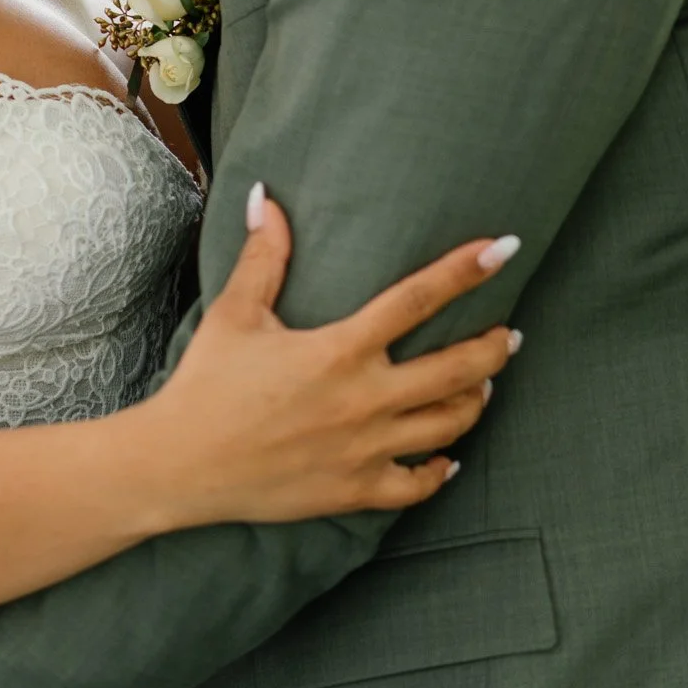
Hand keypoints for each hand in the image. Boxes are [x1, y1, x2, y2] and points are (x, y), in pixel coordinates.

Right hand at [148, 191, 520, 528]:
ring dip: (474, 401)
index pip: (420, 298)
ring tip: (482, 386)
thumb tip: (268, 197)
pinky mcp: (354, 490)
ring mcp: (364, 449)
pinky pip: (416, 485)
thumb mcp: (235, 315)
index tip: (505, 249)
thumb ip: (265, 257)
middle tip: (510, 336)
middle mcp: (364, 399)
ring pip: (449, 425)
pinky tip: (448, 460)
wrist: (177, 466)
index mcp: (340, 349)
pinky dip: (439, 472)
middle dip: (494, 348)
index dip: (467, 270)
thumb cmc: (205, 386)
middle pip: (457, 369)